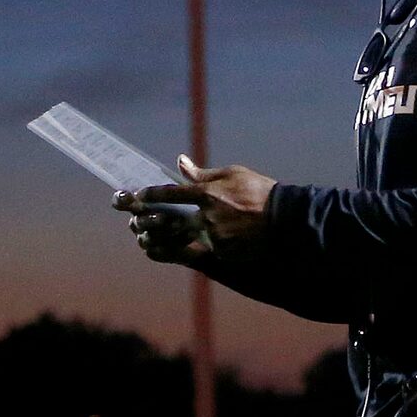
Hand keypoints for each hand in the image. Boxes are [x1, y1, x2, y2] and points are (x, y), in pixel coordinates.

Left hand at [116, 156, 275, 261]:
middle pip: (168, 221)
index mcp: (208, 194)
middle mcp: (207, 217)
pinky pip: (194, 253)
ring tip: (141, 236)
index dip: (150, 194)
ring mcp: (213, 238)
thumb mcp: (233, 174)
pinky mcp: (221, 254)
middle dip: (147, 220)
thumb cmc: (260, 192)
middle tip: (131, 217)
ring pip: (177, 240)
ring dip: (156, 238)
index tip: (136, 195)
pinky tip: (162, 248)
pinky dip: (177, 250)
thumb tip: (180, 162)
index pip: (171, 193)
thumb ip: (203, 172)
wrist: (285, 220)